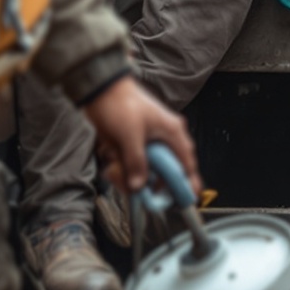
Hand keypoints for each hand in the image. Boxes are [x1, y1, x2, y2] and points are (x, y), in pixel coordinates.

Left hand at [83, 75, 199, 198]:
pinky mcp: (136, 145)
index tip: (189, 200)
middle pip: (166, 172)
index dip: (189, 183)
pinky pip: (135, 165)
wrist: (100, 88)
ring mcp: (150, 142)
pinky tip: (112, 165)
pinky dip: (125, 169)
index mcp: (172, 132)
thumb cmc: (120, 103)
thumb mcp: (129, 134)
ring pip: (148, 170)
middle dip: (150, 183)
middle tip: (136, 191)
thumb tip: (138, 186)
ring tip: (115, 170)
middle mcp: (165, 139)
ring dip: (133, 176)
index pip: (187, 163)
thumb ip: (136, 162)